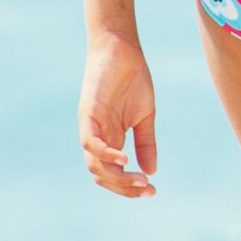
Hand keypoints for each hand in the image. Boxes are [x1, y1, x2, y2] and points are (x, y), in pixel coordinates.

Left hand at [79, 34, 157, 198]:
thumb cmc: (133, 79)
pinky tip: (125, 158)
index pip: (113, 173)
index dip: (129, 187)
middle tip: (148, 189)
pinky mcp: (88, 114)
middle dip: (124, 188)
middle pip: (102, 175)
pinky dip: (106, 154)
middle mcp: (97, 137)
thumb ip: (146, 143)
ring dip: (118, 176)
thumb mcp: (145, 116)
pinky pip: (91, 142)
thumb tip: (151, 171)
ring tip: (140, 178)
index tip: (152, 191)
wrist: (122, 49)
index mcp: (110, 139)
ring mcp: (91, 127)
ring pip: (95, 164)